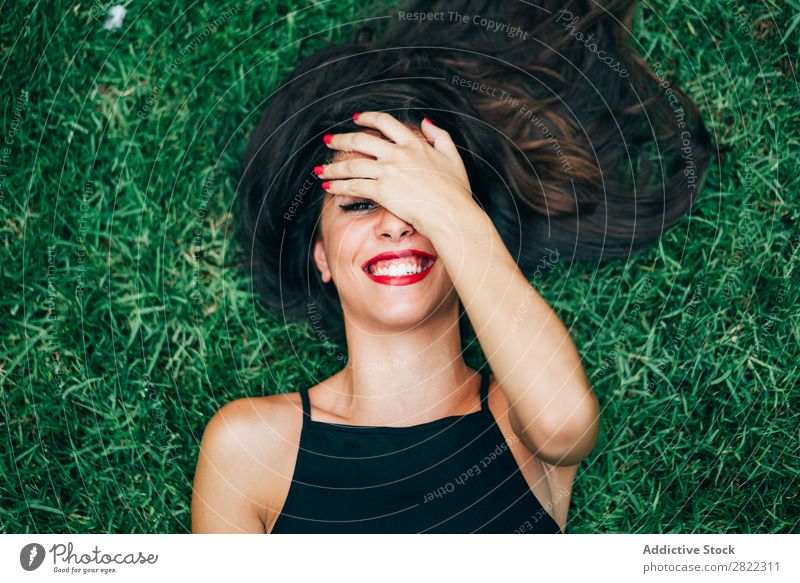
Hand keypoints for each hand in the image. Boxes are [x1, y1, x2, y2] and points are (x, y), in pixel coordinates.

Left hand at [316, 111, 474, 235]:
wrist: (451, 214)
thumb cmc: (455, 191)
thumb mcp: (453, 157)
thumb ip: (440, 136)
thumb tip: (425, 121)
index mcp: (414, 143)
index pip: (385, 122)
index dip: (367, 118)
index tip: (356, 119)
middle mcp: (398, 153)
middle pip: (360, 140)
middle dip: (340, 140)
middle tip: (328, 141)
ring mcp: (388, 172)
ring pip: (352, 164)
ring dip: (333, 167)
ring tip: (320, 170)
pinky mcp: (382, 191)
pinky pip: (354, 186)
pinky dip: (338, 186)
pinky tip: (329, 186)